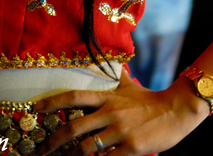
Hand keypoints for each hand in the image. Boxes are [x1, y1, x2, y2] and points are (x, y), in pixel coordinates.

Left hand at [34, 68, 207, 155]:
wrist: (176, 110)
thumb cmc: (150, 99)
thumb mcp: (129, 85)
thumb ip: (116, 78)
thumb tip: (111, 66)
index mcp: (107, 97)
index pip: (74, 97)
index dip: (53, 102)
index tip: (36, 109)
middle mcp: (110, 112)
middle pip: (74, 126)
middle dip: (54, 139)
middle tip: (41, 148)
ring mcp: (120, 130)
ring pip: (87, 146)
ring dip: (71, 155)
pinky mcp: (131, 147)